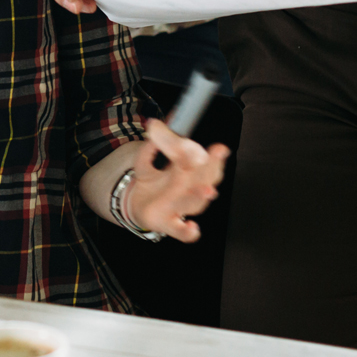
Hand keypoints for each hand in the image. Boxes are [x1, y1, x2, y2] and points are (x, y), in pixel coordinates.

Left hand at [123, 119, 228, 242]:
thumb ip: (152, 143)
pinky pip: (182, 233)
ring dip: (200, 197)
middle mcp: (188, 193)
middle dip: (210, 170)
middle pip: (204, 182)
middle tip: (211, 158)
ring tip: (206, 190)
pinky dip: (189, 232)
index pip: (205, 165)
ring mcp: (178, 210)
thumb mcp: (146, 159)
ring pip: (195, 205)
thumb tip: (154, 123)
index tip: (220, 148)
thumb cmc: (149, 182)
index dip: (214, 158)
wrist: (136, 206)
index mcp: (188, 175)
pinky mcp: (167, 225)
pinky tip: (192, 226)